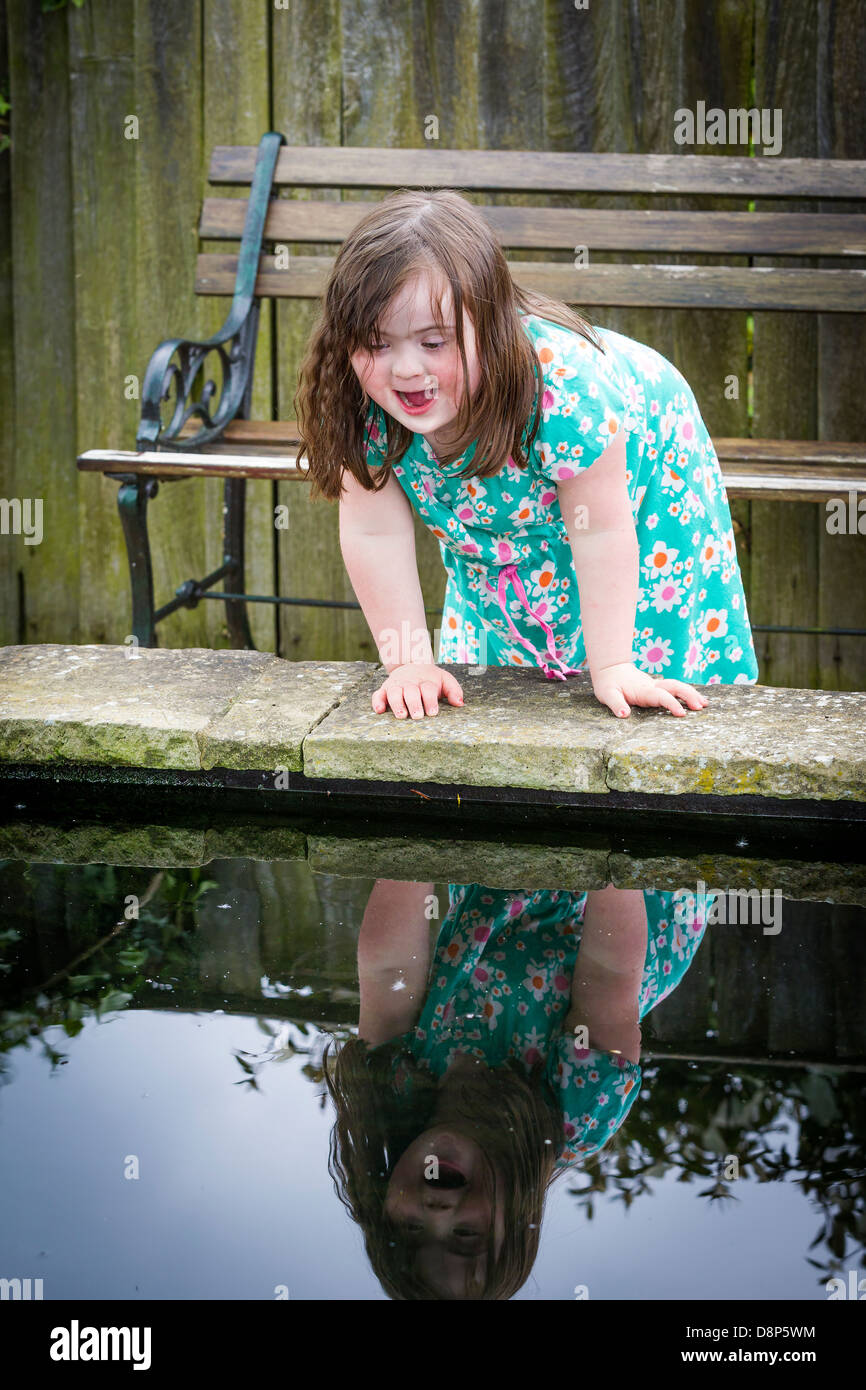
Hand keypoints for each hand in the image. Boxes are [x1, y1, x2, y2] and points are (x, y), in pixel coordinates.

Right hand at [372, 662, 464, 719]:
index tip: (433, 712)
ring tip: (401, 715)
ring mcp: (396, 686)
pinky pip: (378, 695)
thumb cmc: (431, 678)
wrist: (413, 663)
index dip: (430, 701)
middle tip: (417, 715)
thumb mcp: (445, 679)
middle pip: (411, 692)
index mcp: (426, 682)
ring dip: (397, 704)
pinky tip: (379, 710)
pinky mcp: (384, 689)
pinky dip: (377, 702)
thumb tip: (460, 704)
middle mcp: (410, 683)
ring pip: (394, 693)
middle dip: (414, 703)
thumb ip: (454, 690)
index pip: (428, 690)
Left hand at [591, 662, 707, 717]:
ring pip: (678, 686)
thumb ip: (616, 704)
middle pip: (675, 687)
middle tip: (701, 707)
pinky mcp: (657, 688)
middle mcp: (653, 686)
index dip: (672, 704)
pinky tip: (697, 699)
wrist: (610, 669)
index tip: (682, 713)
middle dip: (689, 696)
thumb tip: (624, 715)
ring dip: (691, 693)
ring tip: (705, 704)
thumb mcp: (607, 694)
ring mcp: (656, 686)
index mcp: (643, 690)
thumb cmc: (608, 684)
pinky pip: (675, 688)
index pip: (661, 696)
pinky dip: (687, 693)